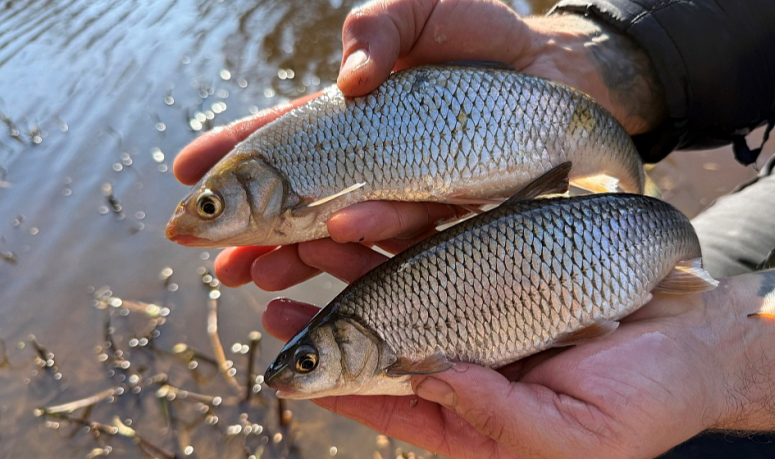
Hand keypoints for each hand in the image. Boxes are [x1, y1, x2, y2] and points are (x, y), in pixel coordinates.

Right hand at [173, 0, 667, 291]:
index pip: (281, 138)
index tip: (185, 175)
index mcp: (353, 116)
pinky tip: (338, 235)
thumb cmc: (481, 34)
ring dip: (296, 250)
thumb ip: (380, 26)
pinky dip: (372, 237)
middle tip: (208, 255)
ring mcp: (409, 192)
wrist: (558, 71)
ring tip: (257, 270)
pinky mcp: (452, 213)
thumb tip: (350, 80)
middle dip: (251, 232)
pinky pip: (410, 232)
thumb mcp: (422, 9)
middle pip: (300, 201)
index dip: (233, 156)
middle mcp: (373, 162)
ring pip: (343, 227)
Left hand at [261, 267, 774, 458]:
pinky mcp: (502, 264)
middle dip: (328, 316)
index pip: (391, 402)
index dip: (338, 385)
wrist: (698, 340)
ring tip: (304, 240)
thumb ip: (501, 417)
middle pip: (383, 338)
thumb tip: (434, 379)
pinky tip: (370, 215)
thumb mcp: (576, 435)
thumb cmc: (646, 402)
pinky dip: (407, 232)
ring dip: (354, 264)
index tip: (287, 364)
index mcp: (476, 417)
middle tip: (273, 291)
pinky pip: (445, 246)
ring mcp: (481, 308)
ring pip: (403, 285)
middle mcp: (468, 361)